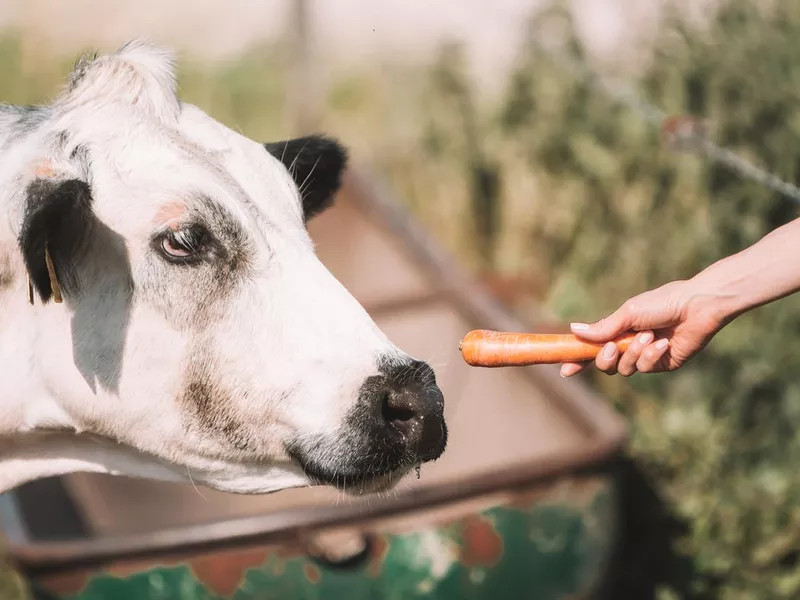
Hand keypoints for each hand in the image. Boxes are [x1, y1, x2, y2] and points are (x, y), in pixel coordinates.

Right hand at [560, 280, 728, 376]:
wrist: (696, 306)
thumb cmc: (662, 303)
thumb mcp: (628, 313)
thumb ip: (603, 327)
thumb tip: (573, 330)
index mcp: (618, 330)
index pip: (592, 348)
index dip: (578, 360)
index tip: (565, 369)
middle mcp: (629, 345)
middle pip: (605, 364)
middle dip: (605, 358)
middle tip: (612, 347)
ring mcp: (645, 356)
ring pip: (624, 369)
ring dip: (633, 353)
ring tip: (648, 336)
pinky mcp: (661, 364)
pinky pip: (645, 368)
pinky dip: (650, 356)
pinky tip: (662, 342)